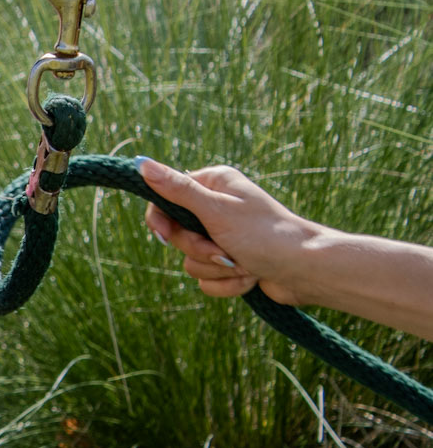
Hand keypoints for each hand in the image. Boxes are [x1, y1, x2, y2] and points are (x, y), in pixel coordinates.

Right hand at [138, 160, 313, 303]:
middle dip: (199, 250)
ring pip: (191, 262)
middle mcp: (216, 209)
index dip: (161, 221)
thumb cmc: (265, 234)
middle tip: (222, 250)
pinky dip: (227, 284)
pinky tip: (250, 277)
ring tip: (244, 264)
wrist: (305, 270)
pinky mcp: (230, 264)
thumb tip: (142, 164)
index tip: (163, 235)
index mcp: (213, 185)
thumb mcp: (216, 210)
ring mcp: (223, 238)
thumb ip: (177, 189)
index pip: (166, 199)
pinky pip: (207, 281)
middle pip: (176, 235)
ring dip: (217, 269)